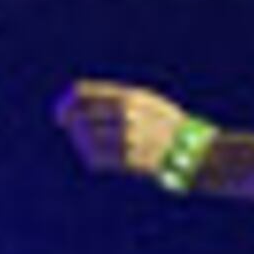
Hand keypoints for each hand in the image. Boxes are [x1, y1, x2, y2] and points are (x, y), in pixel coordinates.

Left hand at [54, 79, 194, 185]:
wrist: (193, 149)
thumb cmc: (164, 124)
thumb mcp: (145, 100)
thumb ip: (114, 98)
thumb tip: (76, 99)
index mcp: (129, 96)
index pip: (83, 94)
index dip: (66, 103)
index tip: (60, 113)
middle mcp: (127, 114)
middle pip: (80, 116)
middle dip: (70, 123)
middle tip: (68, 128)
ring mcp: (128, 137)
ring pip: (85, 139)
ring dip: (81, 141)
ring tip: (86, 142)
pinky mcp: (129, 160)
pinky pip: (96, 159)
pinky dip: (91, 157)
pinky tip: (96, 156)